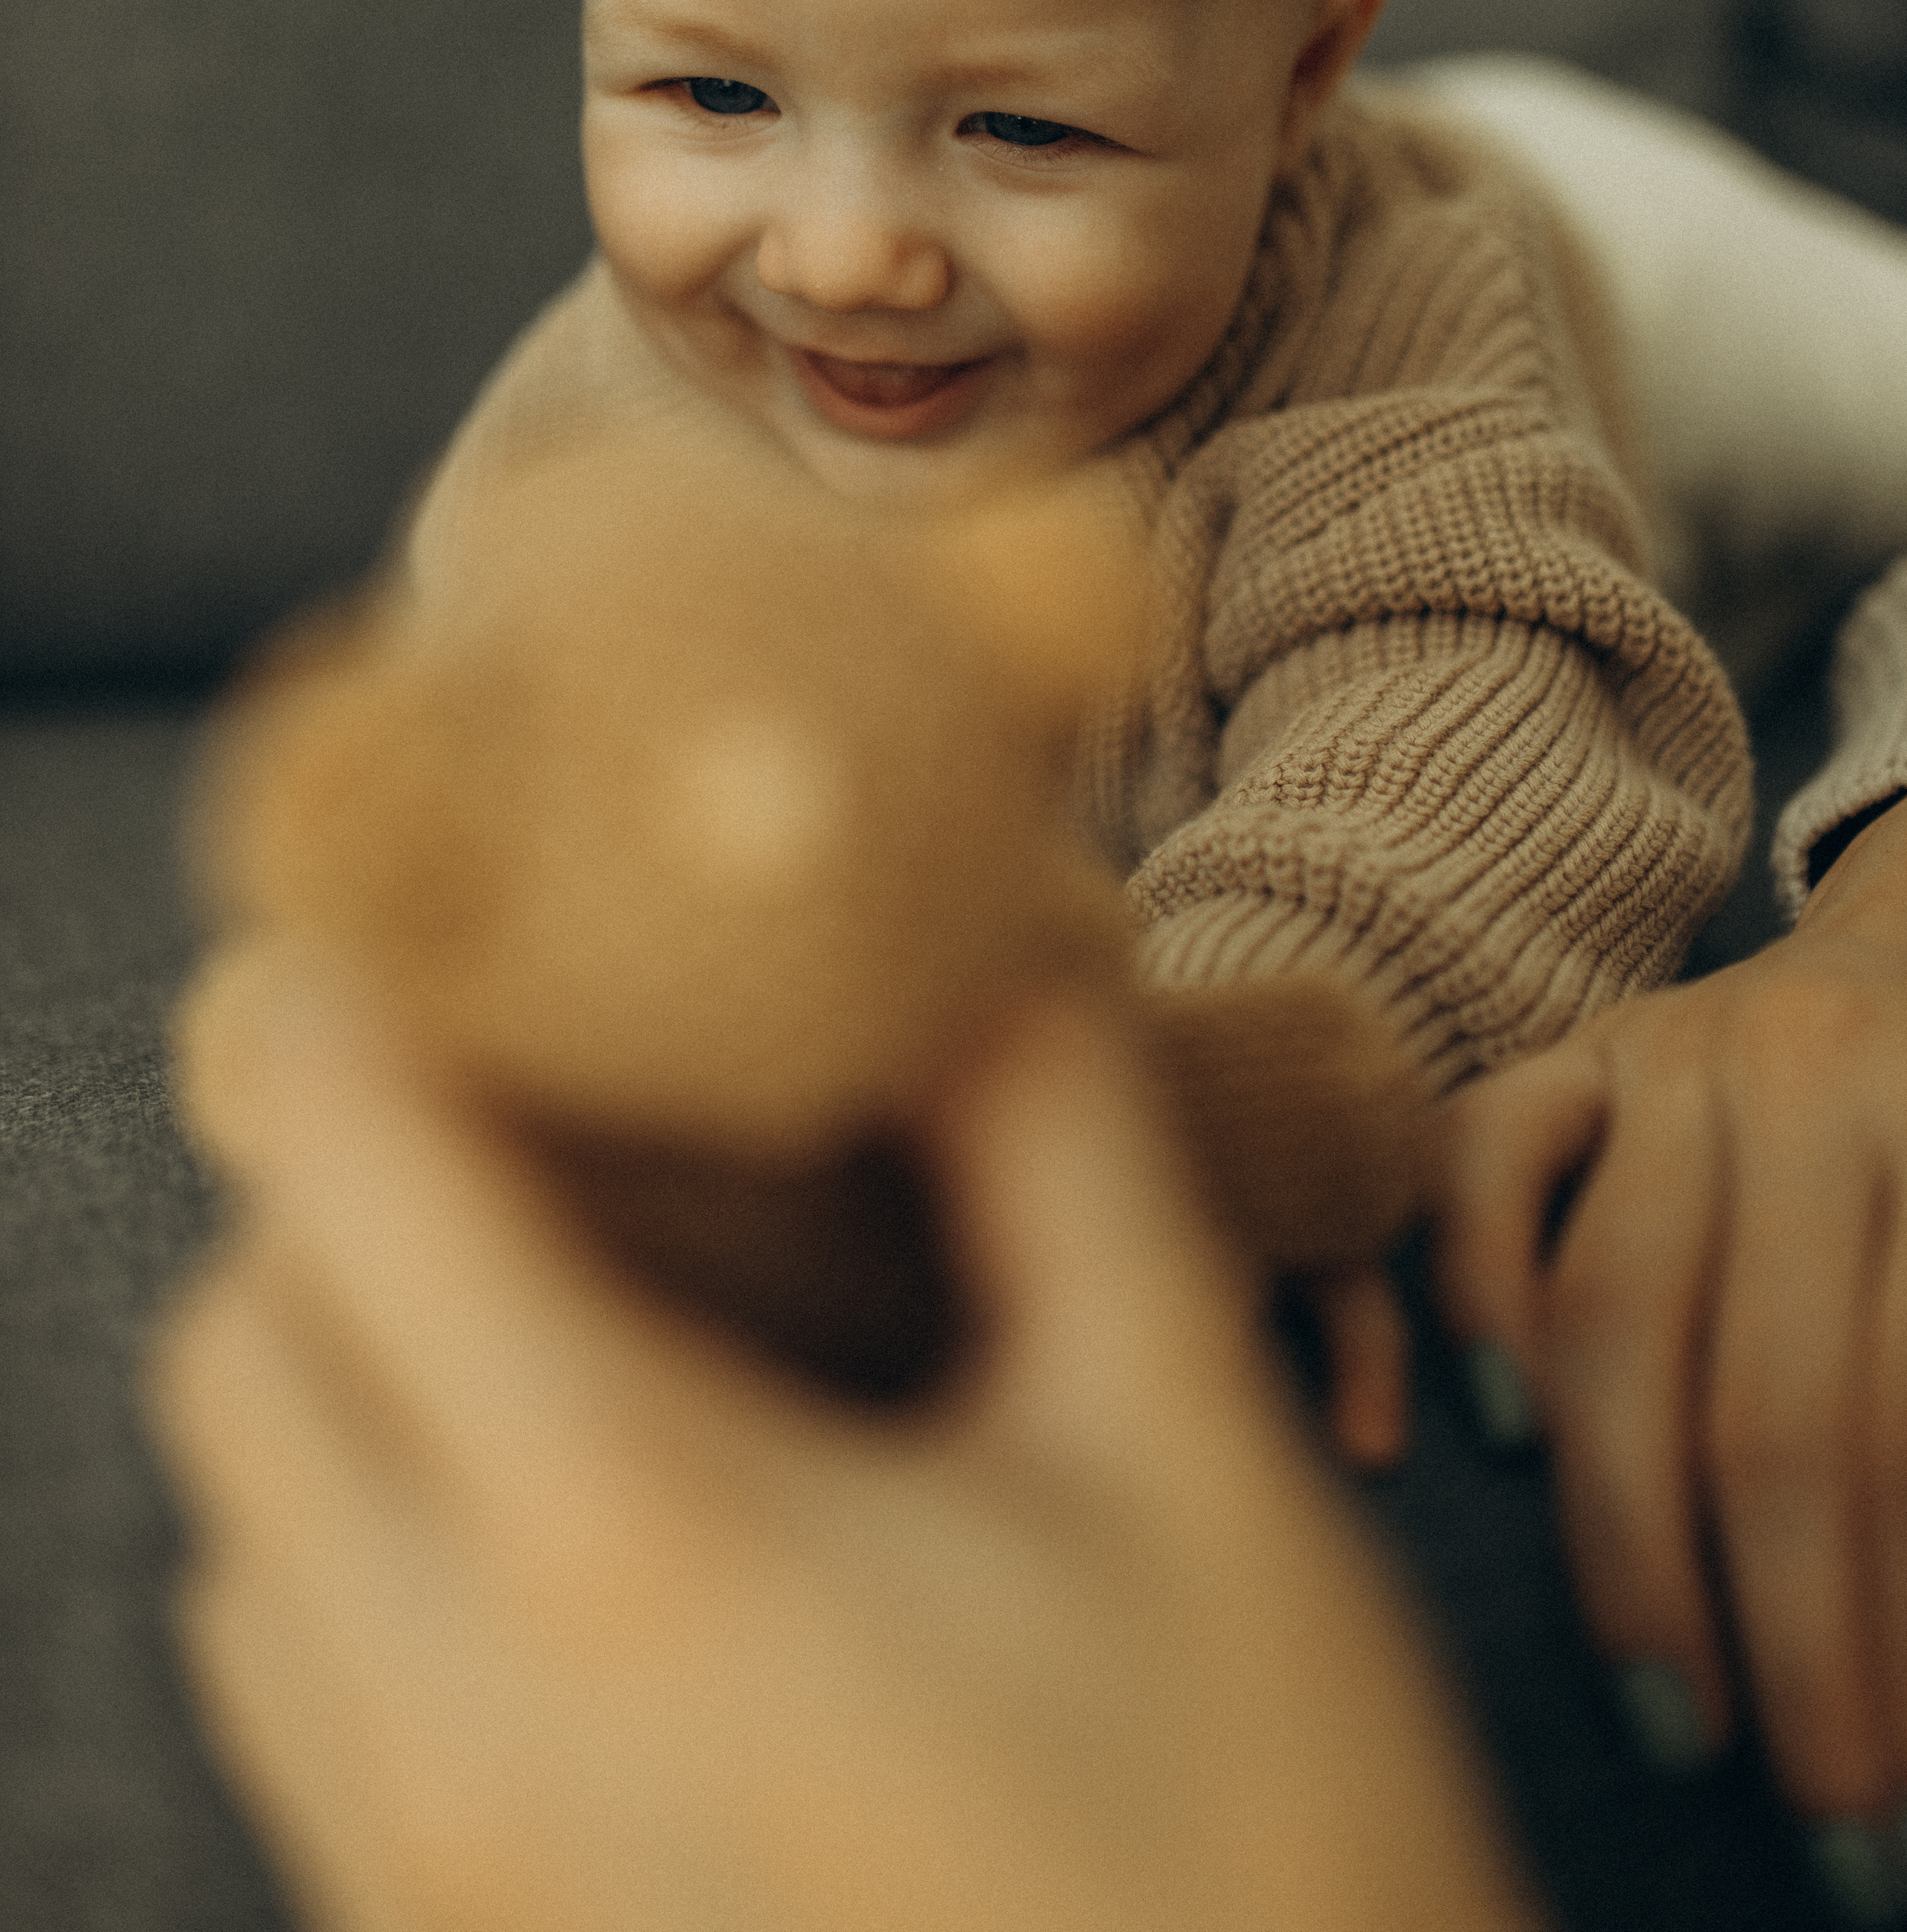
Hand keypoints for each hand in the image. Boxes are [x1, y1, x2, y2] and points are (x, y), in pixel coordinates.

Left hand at [147, 949, 1530, 1931]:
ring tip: (524, 1323)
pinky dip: (350, 1569)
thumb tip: (982, 965)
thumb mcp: (1187, 1454)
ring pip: (243, 1544)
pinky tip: (542, 1546)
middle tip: (506, 1128)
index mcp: (632, 1540)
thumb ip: (1063, 1159)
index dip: (347, 1007)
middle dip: (330, 1199)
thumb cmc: (1260, 1843)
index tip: (414, 931)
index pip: (351, 1181)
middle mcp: (464, 1719)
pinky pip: (300, 1717)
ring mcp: (433, 1881)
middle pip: (240, 1355)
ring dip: (333, 1390)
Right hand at [1431, 798, 1906, 1826]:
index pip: (1904, 1418)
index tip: (1890, 1792)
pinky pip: (1481, 1168)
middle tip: (1798, 1790)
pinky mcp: (1561, 1046)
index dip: (1893, 1621)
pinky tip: (1505, 1438)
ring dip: (1631, 1537)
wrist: (1904, 952)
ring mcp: (1668, 1051)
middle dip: (1779, 1627)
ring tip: (1665, 1693)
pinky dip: (1478, 1300)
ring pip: (1617, 1313)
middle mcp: (1809, 1078)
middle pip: (1770, 1398)